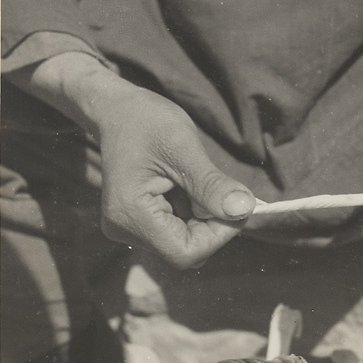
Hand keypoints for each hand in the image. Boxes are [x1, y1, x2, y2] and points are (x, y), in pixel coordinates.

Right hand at [11, 53, 254, 268]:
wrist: (117, 111)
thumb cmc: (146, 120)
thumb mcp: (184, 147)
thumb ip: (212, 184)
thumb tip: (245, 210)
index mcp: (130, 214)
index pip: (184, 252)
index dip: (219, 235)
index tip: (238, 205)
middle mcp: (125, 229)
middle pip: (185, 251)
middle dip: (213, 225)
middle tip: (223, 190)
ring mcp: (129, 228)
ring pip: (184, 242)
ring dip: (203, 217)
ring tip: (194, 180)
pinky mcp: (138, 223)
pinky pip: (176, 231)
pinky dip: (193, 213)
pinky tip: (185, 186)